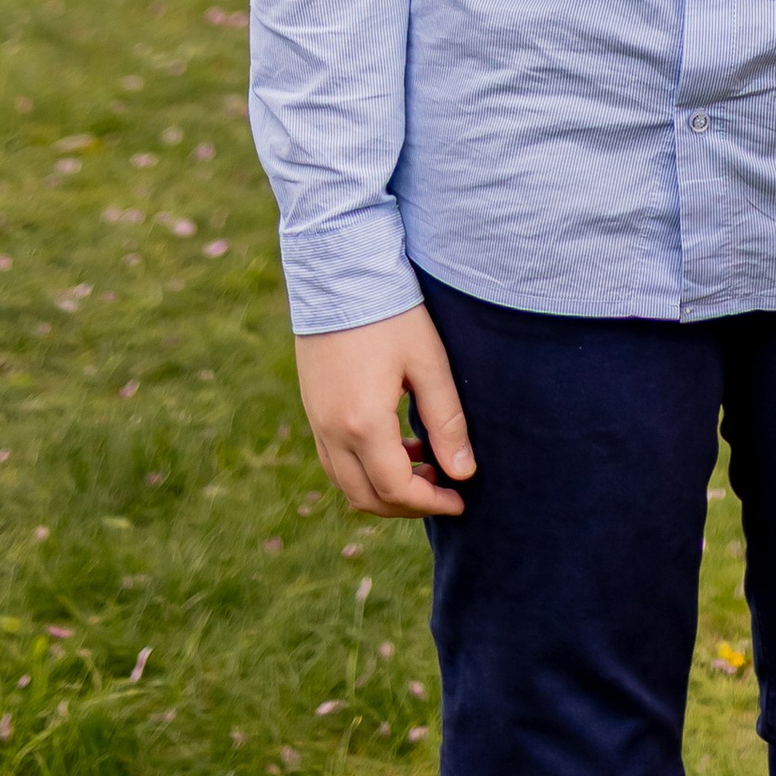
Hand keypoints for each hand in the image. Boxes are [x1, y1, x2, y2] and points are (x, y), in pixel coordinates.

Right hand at [294, 304, 475, 517]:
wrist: (340, 271)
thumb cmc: (391, 312)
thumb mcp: (428, 363)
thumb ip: (447, 421)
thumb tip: (463, 473)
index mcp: (363, 424)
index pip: (397, 490)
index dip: (432, 503)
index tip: (460, 500)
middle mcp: (332, 432)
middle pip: (367, 498)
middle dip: (408, 505)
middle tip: (444, 490)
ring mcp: (317, 422)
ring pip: (347, 483)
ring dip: (384, 488)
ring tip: (424, 463)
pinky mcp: (312, 408)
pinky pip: (335, 460)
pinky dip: (364, 468)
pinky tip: (395, 443)